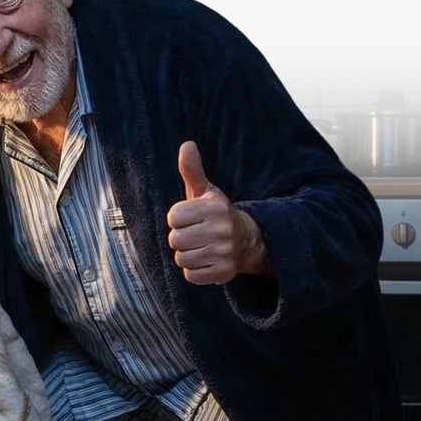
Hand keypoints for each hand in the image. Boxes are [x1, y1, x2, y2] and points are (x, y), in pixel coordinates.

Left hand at [166, 141, 270, 284]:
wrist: (246, 241)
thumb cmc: (216, 215)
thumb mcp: (205, 192)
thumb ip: (192, 171)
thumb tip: (187, 145)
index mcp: (213, 208)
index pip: (173, 218)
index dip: (178, 219)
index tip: (191, 219)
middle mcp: (221, 230)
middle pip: (175, 240)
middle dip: (181, 238)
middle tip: (196, 235)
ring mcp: (224, 253)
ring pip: (182, 259)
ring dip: (187, 255)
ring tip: (201, 248)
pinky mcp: (223, 273)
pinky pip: (191, 275)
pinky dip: (194, 271)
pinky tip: (205, 260)